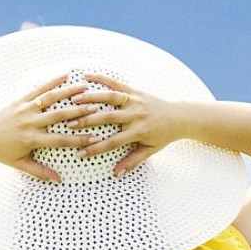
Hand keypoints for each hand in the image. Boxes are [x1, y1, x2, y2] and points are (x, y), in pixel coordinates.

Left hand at [0, 76, 101, 181]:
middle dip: (79, 113)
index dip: (78, 141)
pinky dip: (51, 81)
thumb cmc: (0, 152)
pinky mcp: (19, 100)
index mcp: (31, 139)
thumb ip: (39, 171)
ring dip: (69, 93)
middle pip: (59, 117)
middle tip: (98, 108)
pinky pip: (37, 89)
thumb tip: (58, 180)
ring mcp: (24, 109)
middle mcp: (29, 123)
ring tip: (86, 88)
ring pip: (50, 99)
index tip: (96, 139)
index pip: (59, 140)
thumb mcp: (19, 163)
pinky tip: (66, 75)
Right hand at [66, 74, 187, 174]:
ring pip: (110, 98)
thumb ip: (132, 161)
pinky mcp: (135, 91)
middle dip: (87, 121)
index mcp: (139, 131)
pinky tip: (86, 76)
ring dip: (91, 98)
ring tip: (73, 100)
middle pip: (108, 118)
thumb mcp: (150, 150)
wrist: (181, 116)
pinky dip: (102, 78)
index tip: (79, 153)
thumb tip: (116, 174)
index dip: (95, 149)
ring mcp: (135, 101)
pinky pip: (117, 83)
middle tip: (69, 125)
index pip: (113, 142)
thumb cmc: (164, 135)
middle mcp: (136, 115)